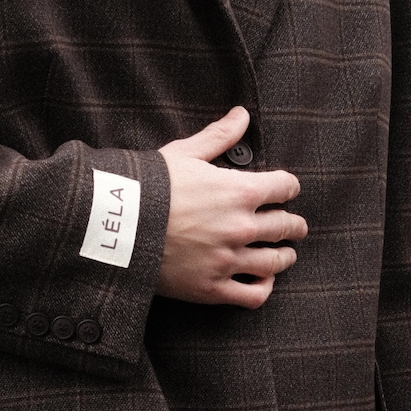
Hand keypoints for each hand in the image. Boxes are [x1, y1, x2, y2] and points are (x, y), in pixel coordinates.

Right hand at [157, 107, 307, 306]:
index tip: (287, 190)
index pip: (285, 187)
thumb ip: (219, 136)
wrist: (116, 225)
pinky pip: (254, 295)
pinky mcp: (212, 287)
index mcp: (240, 191)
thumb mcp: (184, 153)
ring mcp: (228, 260)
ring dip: (284, 256)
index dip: (288, 187)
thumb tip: (242, 115)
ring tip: (284, 254)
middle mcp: (241, 227)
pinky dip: (264, 287)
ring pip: (275, 262)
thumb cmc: (148, 186)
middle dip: (293, 224)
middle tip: (294, 226)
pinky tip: (263, 280)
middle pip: (285, 226)